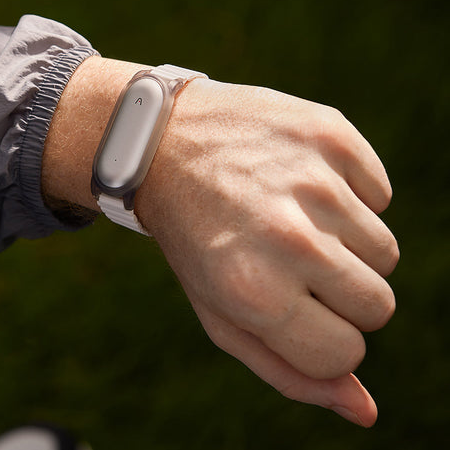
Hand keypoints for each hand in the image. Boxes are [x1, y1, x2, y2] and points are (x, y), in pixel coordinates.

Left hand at [136, 79, 398, 426]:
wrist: (160, 143)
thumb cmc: (193, 238)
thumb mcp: (220, 313)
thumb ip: (289, 372)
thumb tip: (365, 410)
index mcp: (255, 294)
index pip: (346, 352)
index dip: (318, 333)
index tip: (284, 301)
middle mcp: (289, 238)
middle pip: (378, 304)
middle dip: (339, 292)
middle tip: (286, 258)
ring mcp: (313, 181)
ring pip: (386, 251)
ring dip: (346, 243)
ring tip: (288, 217)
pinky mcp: (329, 134)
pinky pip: (380, 193)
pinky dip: (348, 193)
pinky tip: (295, 179)